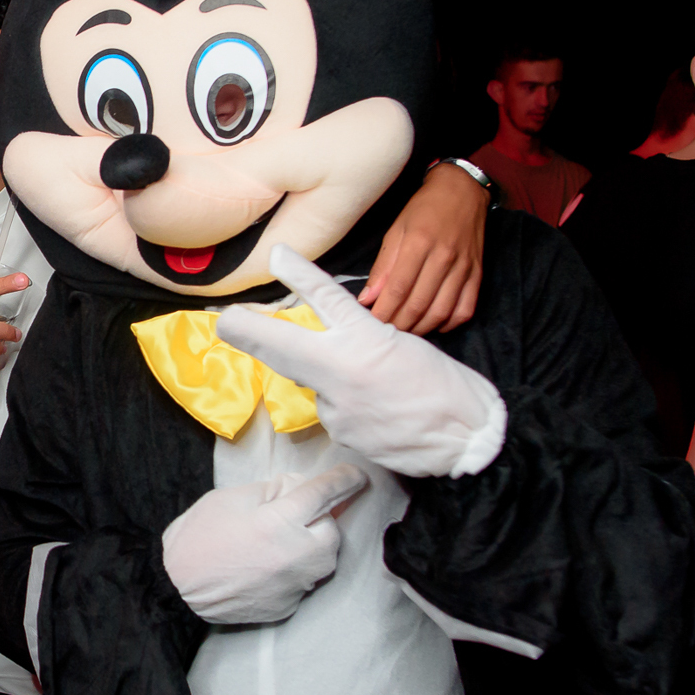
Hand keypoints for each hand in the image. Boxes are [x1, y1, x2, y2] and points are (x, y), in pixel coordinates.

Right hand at [163, 465, 368, 622]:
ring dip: (312, 544)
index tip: (357, 475)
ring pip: (324, 558)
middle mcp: (296, 555)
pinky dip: (295, 569)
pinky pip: (305, 580)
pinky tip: (266, 566)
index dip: (344, 480)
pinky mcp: (289, 606)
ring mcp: (295, 585)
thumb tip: (300, 489)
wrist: (175, 589)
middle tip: (290, 515)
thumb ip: (270, 490)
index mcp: (279, 522)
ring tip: (278, 541)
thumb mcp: (228, 498)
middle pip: (331, 528)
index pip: (325, 493)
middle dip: (319, 518)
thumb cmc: (197, 537)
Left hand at [221, 245, 506, 478]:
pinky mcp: (341, 432)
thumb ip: (359, 340)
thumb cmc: (445, 386)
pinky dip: (349, 408)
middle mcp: (345, 371)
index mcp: (368, 339)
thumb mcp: (404, 345)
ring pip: (318, 386)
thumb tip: (328, 344)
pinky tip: (379, 414)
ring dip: (334, 384)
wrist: (468, 438)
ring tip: (379, 392)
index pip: (328, 299)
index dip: (300, 276)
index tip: (277, 256)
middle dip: (251, 333)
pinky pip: (334, 412)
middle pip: (286, 346)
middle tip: (226, 322)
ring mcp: (338, 404)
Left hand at [358, 160, 485, 334]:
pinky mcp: (477, 273)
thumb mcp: (395, 230)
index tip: (371, 324)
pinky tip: (433, 324)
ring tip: (405, 330)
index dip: (383, 312)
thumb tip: (367, 299)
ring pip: (441, 311)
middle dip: (398, 324)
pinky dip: (449, 323)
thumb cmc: (424, 209)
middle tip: (385, 331)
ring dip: (420, 328)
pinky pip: (465, 308)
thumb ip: (382, 266)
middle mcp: (444, 257)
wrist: (462, 190)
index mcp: (419, 243)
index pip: (398, 289)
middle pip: (418, 304)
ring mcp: (464, 267)